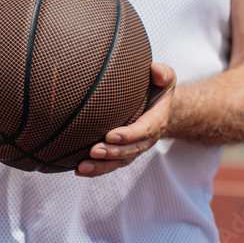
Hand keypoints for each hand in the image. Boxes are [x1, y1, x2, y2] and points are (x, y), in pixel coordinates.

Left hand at [76, 62, 176, 177]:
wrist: (157, 106)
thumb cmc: (158, 88)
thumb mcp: (165, 78)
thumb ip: (163, 73)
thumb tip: (156, 71)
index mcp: (156, 122)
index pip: (143, 131)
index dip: (128, 135)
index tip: (110, 135)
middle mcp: (146, 139)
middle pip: (129, 151)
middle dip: (112, 153)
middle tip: (94, 151)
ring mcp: (134, 149)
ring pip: (118, 162)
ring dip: (101, 166)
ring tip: (82, 167)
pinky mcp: (123, 154)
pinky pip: (110, 165)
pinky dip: (96, 169)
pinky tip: (78, 170)